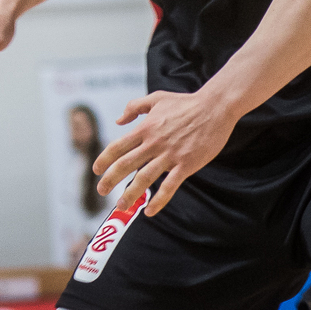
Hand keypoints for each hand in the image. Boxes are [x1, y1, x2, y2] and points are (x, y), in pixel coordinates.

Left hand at [93, 90, 237, 216]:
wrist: (215, 108)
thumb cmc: (185, 103)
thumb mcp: (155, 99)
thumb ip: (134, 107)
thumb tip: (118, 121)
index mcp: (145, 128)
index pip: (118, 146)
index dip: (104, 159)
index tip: (96, 170)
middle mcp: (153, 143)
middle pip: (126, 164)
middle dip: (110, 179)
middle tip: (101, 191)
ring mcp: (170, 155)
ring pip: (145, 177)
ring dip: (131, 193)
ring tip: (121, 206)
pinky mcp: (186, 164)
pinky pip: (170, 186)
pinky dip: (159, 200)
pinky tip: (150, 210)